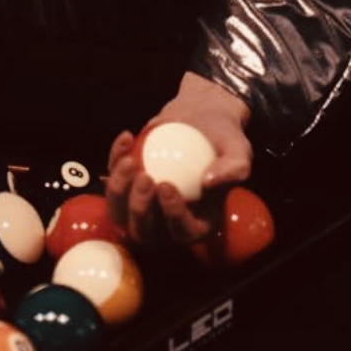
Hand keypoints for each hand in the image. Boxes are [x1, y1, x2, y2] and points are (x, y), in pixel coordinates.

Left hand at [105, 72, 251, 250]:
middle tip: (145, 176)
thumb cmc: (223, 139)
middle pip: (144, 232)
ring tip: (129, 161)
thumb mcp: (239, 151)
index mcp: (197, 223)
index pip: (182, 232)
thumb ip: (233, 168)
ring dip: (118, 191)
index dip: (171, 215)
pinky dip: (114, 160)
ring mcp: (144, 206)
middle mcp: (167, 222)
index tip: (167, 185)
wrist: (201, 117)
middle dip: (140, 208)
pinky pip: (112, 181)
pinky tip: (126, 137)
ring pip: (120, 213)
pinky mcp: (127, 185)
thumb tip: (209, 183)